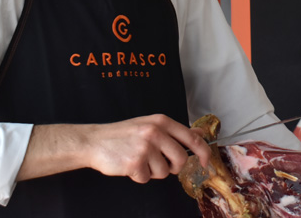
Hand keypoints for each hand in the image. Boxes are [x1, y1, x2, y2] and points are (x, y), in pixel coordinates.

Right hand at [85, 114, 211, 182]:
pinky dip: (139, 176)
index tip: (206, 162)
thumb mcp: (151, 125)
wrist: (94, 141)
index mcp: (161, 121)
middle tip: (160, 163)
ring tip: (139, 160)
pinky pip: (147, 178)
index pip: (191, 137)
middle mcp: (155, 132)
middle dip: (173, 167)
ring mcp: (145, 147)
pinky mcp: (135, 162)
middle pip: (180, 159)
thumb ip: (175, 131)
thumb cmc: (123, 135)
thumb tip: (200, 134)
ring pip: (164, 172)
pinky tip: (129, 165)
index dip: (203, 152)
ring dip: (153, 171)